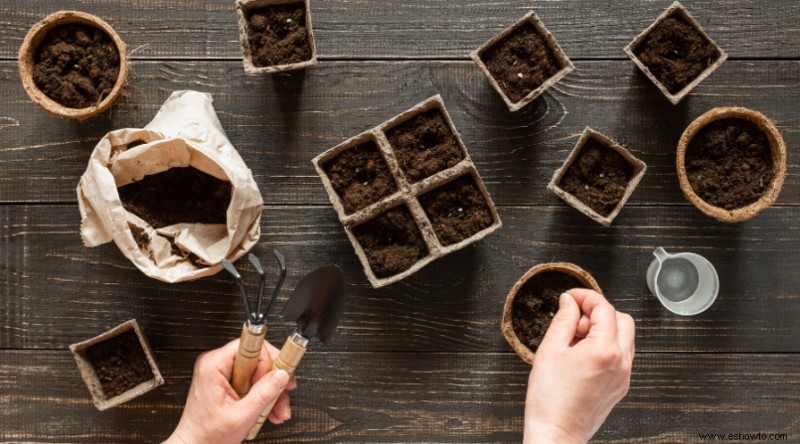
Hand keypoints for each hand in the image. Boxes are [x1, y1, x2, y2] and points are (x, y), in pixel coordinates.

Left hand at [165, 339, 297, 443]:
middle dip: (274, 380)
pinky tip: (268, 411)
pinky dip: (264, 396)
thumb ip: (263, 393)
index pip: (251, 345)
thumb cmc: (207, 436)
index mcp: (214, 365)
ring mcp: (223, 374)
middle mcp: (217, 365)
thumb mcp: (241, 416)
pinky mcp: (228, 383)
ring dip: (272, 392)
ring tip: (276, 411)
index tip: (276, 379)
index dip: (267, 362)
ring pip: (259, 372)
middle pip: (258, 358)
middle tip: (282, 395)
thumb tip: (281, 374)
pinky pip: (253, 381)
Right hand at [523, 289, 634, 443]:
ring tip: (576, 341)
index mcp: (604, 349)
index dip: (585, 296)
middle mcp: (621, 362)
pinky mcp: (620, 387)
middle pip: (622, 319)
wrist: (557, 433)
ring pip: (625, 337)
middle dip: (598, 312)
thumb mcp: (550, 350)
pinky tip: (582, 357)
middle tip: (574, 320)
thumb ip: (563, 320)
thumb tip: (569, 301)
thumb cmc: (550, 398)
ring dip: (604, 330)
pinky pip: (621, 356)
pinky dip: (606, 347)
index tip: (570, 297)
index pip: (604, 308)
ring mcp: (623, 376)